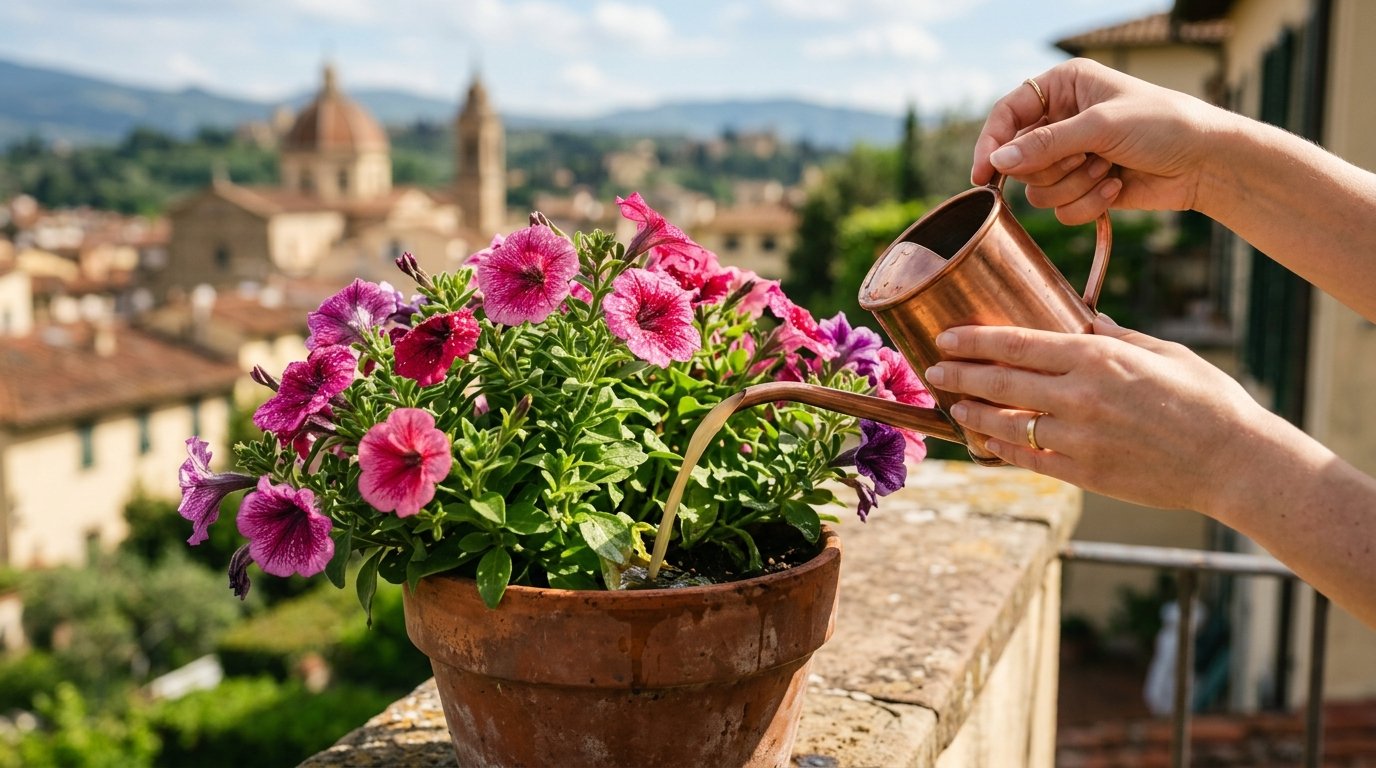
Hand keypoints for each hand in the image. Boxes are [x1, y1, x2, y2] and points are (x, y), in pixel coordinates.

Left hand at [922, 316, 1278, 512]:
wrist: (1235, 461)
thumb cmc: (1206, 399)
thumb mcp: (1161, 353)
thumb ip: (1114, 337)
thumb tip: (1083, 319)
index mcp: (1098, 358)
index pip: (1018, 343)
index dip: (974, 340)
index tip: (946, 337)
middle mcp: (1080, 396)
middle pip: (1000, 381)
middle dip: (959, 374)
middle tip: (933, 369)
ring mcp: (1078, 438)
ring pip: (1006, 422)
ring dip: (972, 412)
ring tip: (953, 404)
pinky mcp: (1083, 473)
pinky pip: (1027, 458)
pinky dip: (999, 448)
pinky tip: (982, 440)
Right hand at [971, 58, 1225, 224]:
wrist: (1206, 162)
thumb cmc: (1163, 125)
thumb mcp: (1101, 126)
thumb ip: (1046, 145)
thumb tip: (997, 161)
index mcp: (1063, 88)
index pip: (1008, 114)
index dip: (992, 143)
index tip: (983, 174)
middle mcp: (1062, 121)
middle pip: (1019, 159)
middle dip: (1054, 167)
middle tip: (1088, 158)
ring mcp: (1072, 157)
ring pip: (1038, 189)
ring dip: (1074, 186)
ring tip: (1108, 170)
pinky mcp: (1083, 188)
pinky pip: (1060, 209)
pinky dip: (1088, 203)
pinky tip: (1116, 188)